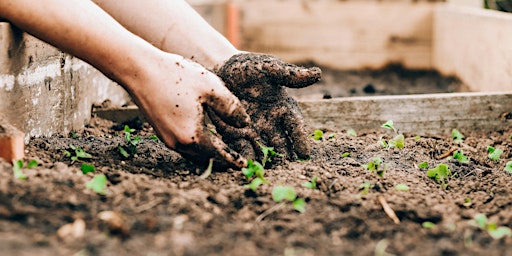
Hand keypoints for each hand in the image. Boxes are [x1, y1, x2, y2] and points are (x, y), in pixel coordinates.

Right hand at [129, 53, 250, 168]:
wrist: (139, 70)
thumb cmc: (176, 76)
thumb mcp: (211, 87)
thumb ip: (231, 108)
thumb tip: (244, 123)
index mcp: (192, 136)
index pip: (218, 155)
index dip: (233, 160)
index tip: (245, 165)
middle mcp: (178, 143)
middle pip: (205, 159)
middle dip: (222, 161)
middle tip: (237, 161)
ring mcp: (167, 138)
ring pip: (193, 154)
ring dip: (209, 155)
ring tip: (223, 151)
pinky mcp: (160, 131)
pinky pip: (184, 146)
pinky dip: (197, 147)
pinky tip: (204, 138)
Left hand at [211, 53, 320, 161]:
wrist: (220, 70)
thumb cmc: (249, 68)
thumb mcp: (269, 68)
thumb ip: (290, 75)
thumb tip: (317, 74)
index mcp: (284, 108)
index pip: (295, 127)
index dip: (300, 140)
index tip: (304, 154)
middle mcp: (272, 124)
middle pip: (282, 144)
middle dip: (285, 157)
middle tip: (287, 171)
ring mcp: (254, 131)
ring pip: (264, 151)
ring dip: (266, 162)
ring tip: (267, 173)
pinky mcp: (236, 135)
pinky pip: (243, 149)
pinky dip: (246, 158)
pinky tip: (247, 167)